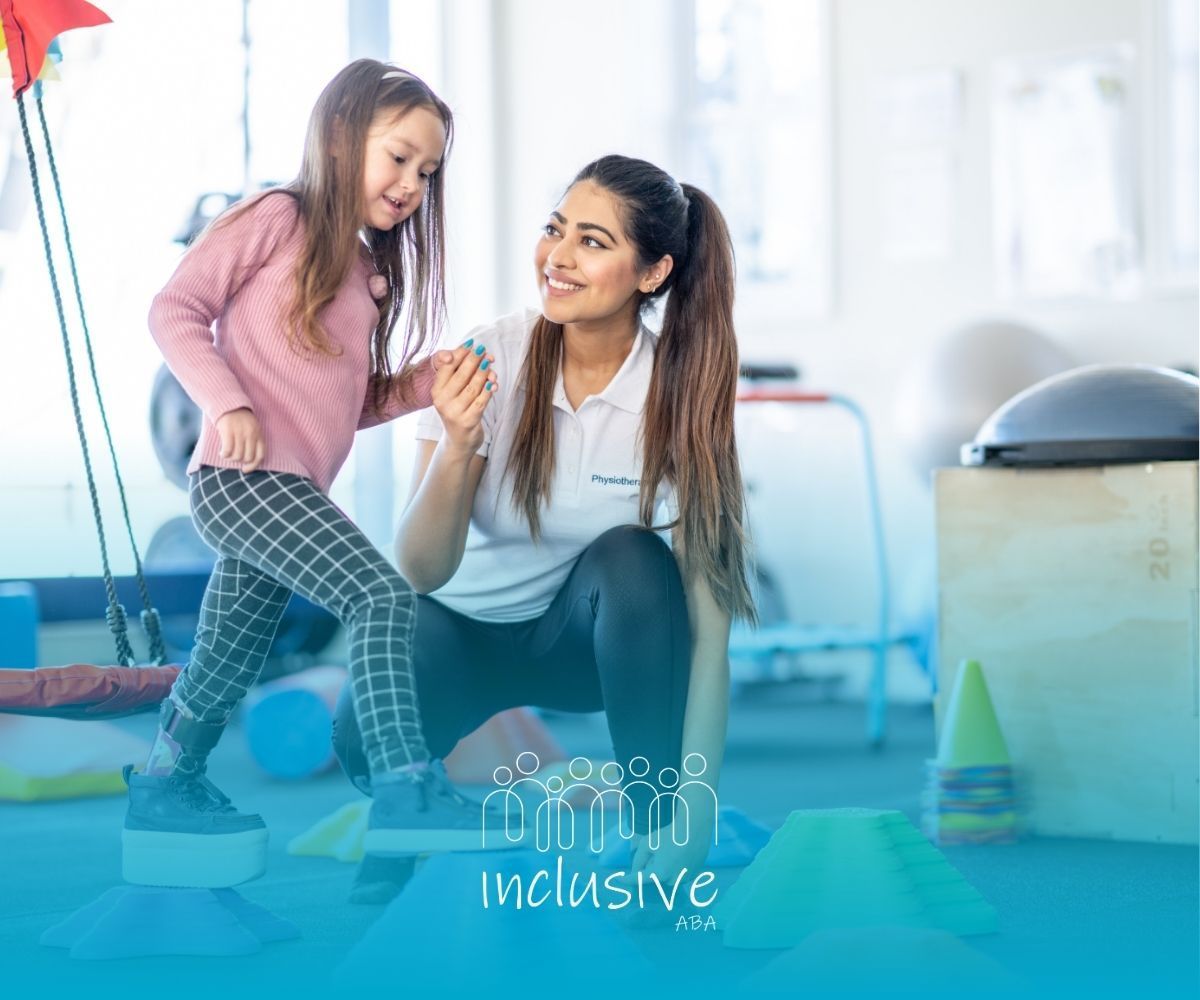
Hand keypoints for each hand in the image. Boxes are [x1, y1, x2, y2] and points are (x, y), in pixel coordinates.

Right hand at [215, 407, 264, 472]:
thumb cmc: (240, 419)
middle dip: (239, 460)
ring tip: (226, 454)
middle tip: (233, 457)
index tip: (245, 469)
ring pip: (237, 456)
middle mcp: (251, 434)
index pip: (260, 455)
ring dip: (230, 458)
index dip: (253, 466)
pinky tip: (221, 453)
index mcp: (259, 434)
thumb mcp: (252, 428)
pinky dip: (224, 454)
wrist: (228, 404)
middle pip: (248, 457)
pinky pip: (228, 450)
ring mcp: (240, 433)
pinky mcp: (228, 432)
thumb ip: (252, 441)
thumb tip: (248, 460)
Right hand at [431, 340, 498, 454]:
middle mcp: (442, 401)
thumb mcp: (453, 392)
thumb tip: (475, 351)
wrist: (459, 440)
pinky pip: (481, 401)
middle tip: (485, 351)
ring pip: (473, 387)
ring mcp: (454, 412)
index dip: (460, 354)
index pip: (447, 367)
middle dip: (474, 360)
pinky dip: (489, 391)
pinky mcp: (468, 421)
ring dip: (485, 374)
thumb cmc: (458, 409)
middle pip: (461, 375)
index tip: (472, 344)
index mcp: (436, 390)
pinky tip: (494, 384)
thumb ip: (460, 372)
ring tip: (491, 365)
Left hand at [631, 818, 712, 881]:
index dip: (627, 879)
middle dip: (652, 869)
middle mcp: (673, 880)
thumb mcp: (647, 843)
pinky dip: (677, 868)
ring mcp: (686, 878)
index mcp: (660, 874)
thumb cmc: (669, 834)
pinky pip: (681, 874)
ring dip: (665, 870)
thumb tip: (635, 870)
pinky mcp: (695, 873)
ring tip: (669, 852)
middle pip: (656, 878)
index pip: (639, 880)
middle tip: (654, 854)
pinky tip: (679, 854)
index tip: (618, 879)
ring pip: (669, 878)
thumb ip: (638, 859)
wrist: (694, 828)